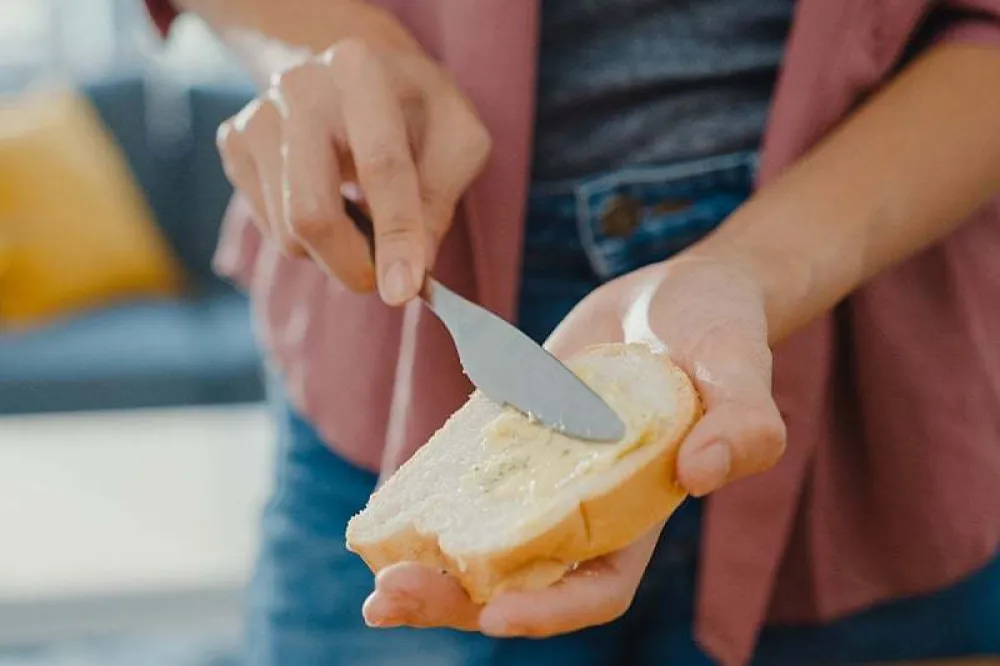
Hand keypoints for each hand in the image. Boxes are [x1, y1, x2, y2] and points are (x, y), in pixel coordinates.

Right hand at [216, 33, 490, 303]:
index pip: (381, 166)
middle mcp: (299, 86)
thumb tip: (412, 268)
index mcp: (361, 69)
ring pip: (287, 231)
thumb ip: (441, 199)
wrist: (355, 68)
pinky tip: (330, 201)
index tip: (402, 291)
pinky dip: (307, 237)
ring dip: (334, 252)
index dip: (396, 235)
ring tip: (363, 219)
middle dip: (352, 264)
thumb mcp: (458, 138)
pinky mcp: (234, 143)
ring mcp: (257, 114)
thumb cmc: (416, 109)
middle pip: (312, 212)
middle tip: (386, 280)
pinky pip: (268, 226)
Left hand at [362, 256, 786, 635]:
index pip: (597, 586)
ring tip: (371, 570)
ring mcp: (542, 472)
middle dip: (456, 599)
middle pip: (518, 579)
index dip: (550, 611)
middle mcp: (584, 505)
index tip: (495, 614)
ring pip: (479, 540)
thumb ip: (743, 422)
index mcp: (640, 509)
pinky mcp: (512, 435)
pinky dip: (425, 501)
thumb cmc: (719, 330)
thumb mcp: (740, 366)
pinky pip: (463, 481)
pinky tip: (382, 507)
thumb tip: (703, 473)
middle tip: (388, 599)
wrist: (669, 292)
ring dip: (427, 564)